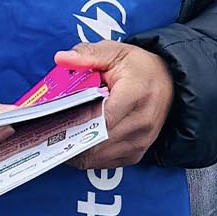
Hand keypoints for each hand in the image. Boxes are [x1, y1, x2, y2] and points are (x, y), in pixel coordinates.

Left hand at [56, 41, 174, 167]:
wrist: (169, 83)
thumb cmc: (139, 68)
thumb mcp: (115, 52)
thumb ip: (88, 55)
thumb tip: (61, 58)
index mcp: (135, 94)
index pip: (101, 118)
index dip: (75, 121)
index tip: (53, 119)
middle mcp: (141, 122)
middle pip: (95, 141)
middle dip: (69, 138)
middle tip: (47, 131)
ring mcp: (140, 141)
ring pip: (97, 157)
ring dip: (76, 150)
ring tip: (58, 137)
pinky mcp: (136, 154)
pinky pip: (104, 163)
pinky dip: (87, 156)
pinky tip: (75, 143)